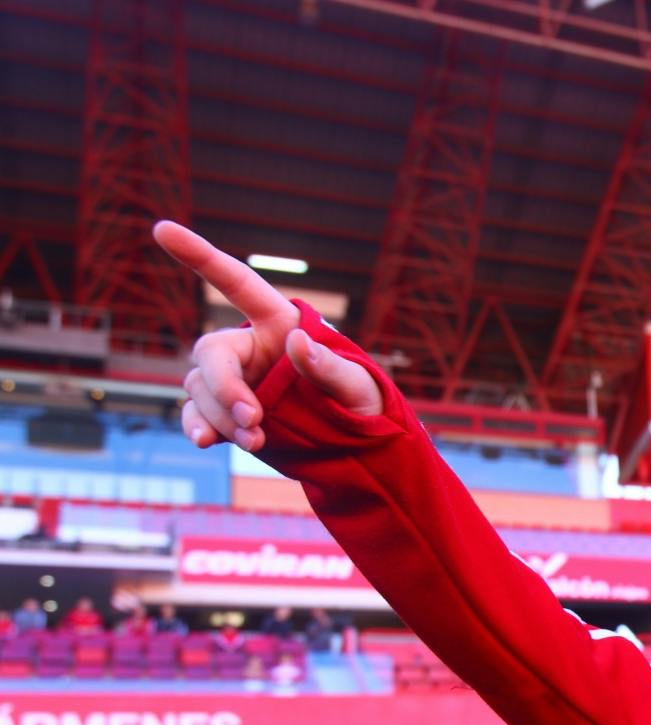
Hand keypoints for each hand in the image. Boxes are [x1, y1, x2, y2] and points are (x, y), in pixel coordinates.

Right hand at [152, 220, 382, 450]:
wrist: (357, 445)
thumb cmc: (361, 402)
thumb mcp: (358, 385)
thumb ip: (328, 366)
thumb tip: (297, 342)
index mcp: (279, 323)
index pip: (236, 282)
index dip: (199, 255)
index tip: (162, 228)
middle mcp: (249, 346)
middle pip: (211, 351)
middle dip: (225, 386)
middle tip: (254, 419)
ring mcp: (234, 380)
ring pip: (201, 388)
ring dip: (222, 416)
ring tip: (257, 440)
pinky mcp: (226, 413)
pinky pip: (197, 414)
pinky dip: (198, 426)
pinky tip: (204, 441)